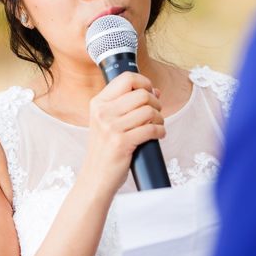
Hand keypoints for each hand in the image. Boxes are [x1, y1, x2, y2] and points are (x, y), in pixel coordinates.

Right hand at [79, 72, 164, 195]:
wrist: (96, 177)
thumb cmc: (105, 148)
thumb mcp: (107, 121)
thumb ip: (127, 104)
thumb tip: (155, 91)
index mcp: (98, 103)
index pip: (126, 78)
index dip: (144, 82)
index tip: (150, 92)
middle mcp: (102, 112)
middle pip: (142, 94)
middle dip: (156, 103)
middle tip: (156, 113)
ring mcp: (111, 128)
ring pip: (149, 111)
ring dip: (160, 118)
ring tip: (157, 125)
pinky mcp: (121, 143)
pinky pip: (151, 129)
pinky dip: (160, 131)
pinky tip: (158, 135)